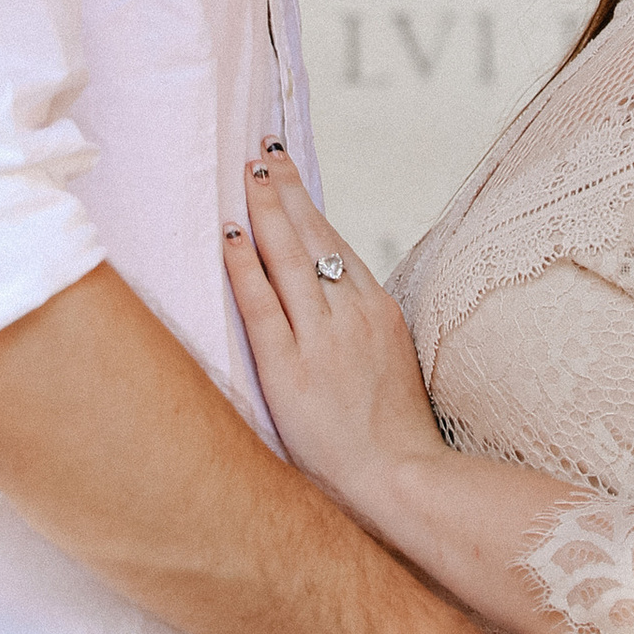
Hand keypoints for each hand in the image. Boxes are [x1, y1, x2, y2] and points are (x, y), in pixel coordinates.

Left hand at [223, 149, 447, 525]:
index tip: (285, 170)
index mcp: (378, 311)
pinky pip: (262, 305)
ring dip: (265, 209)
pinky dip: (245, 265)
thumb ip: (361, 329)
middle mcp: (351, 315)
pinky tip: (230, 234)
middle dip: (284, 189)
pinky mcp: (290, 371)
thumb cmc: (394, 435)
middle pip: (312, 236)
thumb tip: (331, 301)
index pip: (335, 242)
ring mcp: (321, 340)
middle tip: (261, 151)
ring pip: (288, 258)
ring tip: (246, 174)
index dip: (306, 203)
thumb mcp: (391, 364)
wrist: (403, 482)